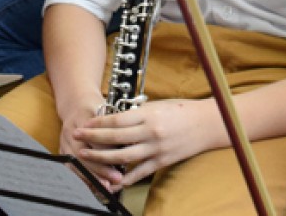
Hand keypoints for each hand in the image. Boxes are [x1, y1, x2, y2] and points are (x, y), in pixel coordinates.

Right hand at [57, 97, 123, 191]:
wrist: (75, 104)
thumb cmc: (94, 107)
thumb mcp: (104, 110)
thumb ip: (112, 126)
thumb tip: (126, 145)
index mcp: (81, 118)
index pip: (94, 138)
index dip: (107, 151)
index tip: (122, 161)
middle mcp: (70, 132)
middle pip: (83, 154)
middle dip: (100, 169)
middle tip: (117, 178)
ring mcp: (64, 142)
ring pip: (75, 164)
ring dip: (90, 177)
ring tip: (105, 187)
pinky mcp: (62, 152)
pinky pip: (70, 169)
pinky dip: (82, 179)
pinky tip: (93, 188)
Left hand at [73, 99, 215, 188]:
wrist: (208, 124)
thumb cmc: (183, 110)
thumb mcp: (158, 105)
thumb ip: (138, 113)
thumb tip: (115, 119)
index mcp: (148, 115)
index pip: (116, 120)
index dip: (97, 123)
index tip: (85, 124)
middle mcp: (150, 132)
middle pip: (115, 138)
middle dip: (93, 138)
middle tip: (77, 137)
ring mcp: (156, 148)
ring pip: (123, 156)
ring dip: (102, 157)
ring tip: (87, 156)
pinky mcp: (163, 161)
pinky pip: (140, 172)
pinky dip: (126, 177)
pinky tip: (113, 180)